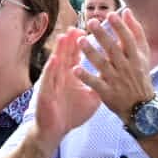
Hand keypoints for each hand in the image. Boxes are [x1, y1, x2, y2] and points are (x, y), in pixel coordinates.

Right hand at [34, 31, 102, 145]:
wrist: (56, 130)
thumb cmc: (70, 114)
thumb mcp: (90, 98)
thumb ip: (99, 85)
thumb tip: (112, 75)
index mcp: (70, 76)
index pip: (76, 56)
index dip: (81, 44)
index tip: (88, 31)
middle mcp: (60, 76)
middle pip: (65, 55)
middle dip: (70, 41)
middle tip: (76, 27)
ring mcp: (52, 83)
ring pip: (56, 63)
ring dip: (59, 50)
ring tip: (64, 36)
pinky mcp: (45, 92)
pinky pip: (48, 79)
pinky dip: (51, 69)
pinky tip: (55, 59)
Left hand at [77, 10, 156, 119]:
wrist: (142, 107)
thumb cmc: (140, 75)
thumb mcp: (143, 54)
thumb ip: (136, 33)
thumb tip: (127, 11)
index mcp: (136, 58)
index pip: (128, 40)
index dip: (120, 27)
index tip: (111, 14)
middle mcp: (127, 68)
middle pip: (114, 50)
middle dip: (103, 36)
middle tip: (91, 22)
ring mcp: (117, 81)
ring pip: (102, 65)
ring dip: (91, 53)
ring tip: (80, 41)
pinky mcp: (107, 93)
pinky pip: (95, 84)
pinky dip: (86, 77)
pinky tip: (75, 69)